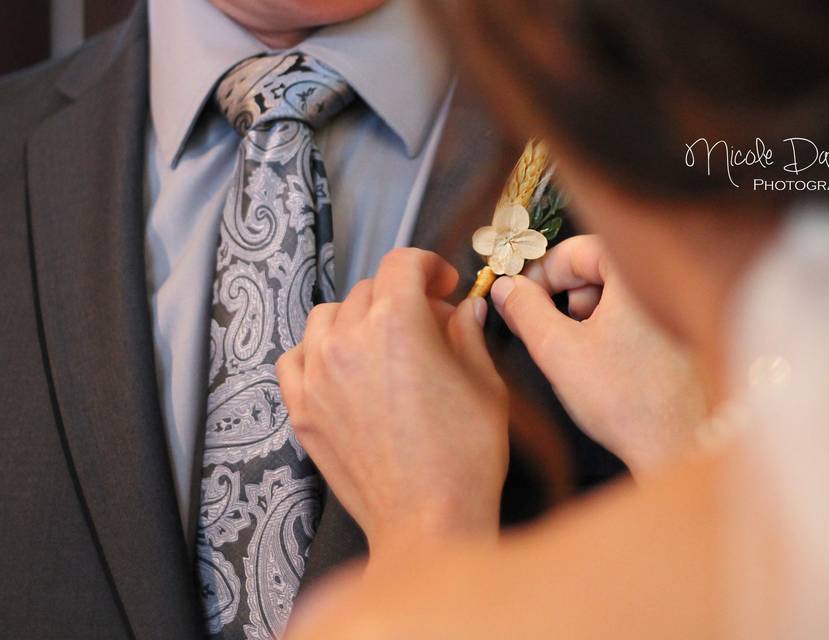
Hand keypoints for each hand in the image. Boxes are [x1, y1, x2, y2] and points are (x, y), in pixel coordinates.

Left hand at [277, 249, 508, 558]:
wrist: (427, 522)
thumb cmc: (465, 458)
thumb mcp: (485, 386)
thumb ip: (469, 334)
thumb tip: (464, 308)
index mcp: (399, 324)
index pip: (402, 263)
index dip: (428, 265)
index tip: (444, 284)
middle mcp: (349, 341)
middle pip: (368, 289)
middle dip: (401, 296)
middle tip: (429, 325)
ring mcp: (318, 375)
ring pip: (327, 316)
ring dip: (357, 318)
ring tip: (382, 344)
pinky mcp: (302, 410)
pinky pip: (294, 357)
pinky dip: (317, 351)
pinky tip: (342, 368)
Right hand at [491, 235, 705, 474]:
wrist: (682, 447)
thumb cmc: (627, 401)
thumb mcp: (558, 351)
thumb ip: (525, 310)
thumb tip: (505, 287)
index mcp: (639, 270)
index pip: (577, 248)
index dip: (541, 272)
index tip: (520, 296)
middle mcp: (668, 277)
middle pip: (599, 265)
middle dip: (565, 294)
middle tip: (546, 325)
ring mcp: (682, 304)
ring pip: (618, 289)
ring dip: (588, 310)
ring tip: (578, 348)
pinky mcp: (686, 329)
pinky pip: (640, 308)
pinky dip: (614, 324)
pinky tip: (606, 359)